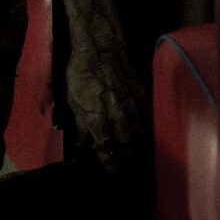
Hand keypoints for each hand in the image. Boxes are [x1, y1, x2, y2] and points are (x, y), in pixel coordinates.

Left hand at [64, 28, 148, 174]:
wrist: (100, 46)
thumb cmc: (81, 71)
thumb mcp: (72, 100)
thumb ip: (80, 125)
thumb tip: (83, 144)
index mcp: (99, 119)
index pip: (108, 152)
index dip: (110, 165)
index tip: (111, 173)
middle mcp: (120, 117)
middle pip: (130, 150)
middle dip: (129, 164)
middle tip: (127, 172)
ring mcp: (135, 108)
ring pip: (142, 138)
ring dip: (140, 152)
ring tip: (139, 162)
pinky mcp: (143, 97)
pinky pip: (148, 123)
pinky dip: (147, 135)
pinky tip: (146, 140)